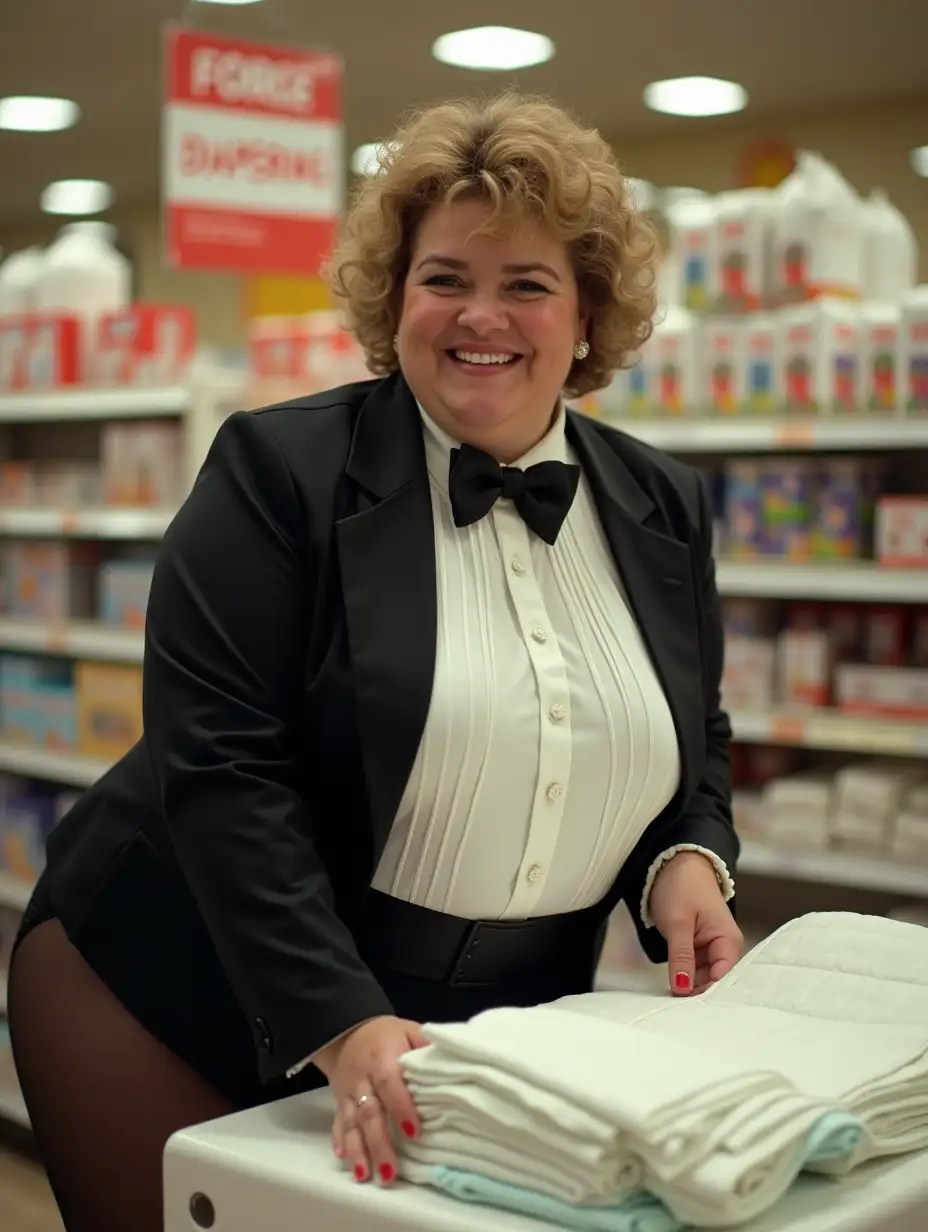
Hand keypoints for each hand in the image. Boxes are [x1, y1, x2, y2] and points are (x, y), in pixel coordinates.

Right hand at [313, 1016, 427, 1185]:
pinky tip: (344, 1158)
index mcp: (382, 1058)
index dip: (401, 1107)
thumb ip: (425, 1045)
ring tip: (365, 1175)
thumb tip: (449, 1060)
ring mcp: (348, 1093)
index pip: (390, 1084)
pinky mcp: (339, 1102)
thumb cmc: (386, 1035)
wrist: (347, 1031)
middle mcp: (362, 1078)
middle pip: (369, 1112)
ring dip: (358, 1150)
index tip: (414, 1132)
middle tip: (390, 1171)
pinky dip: (339, 1140)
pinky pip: (337, 1123)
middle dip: (379, 1143)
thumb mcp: (408, 1030)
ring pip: (351, 1123)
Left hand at [648, 851, 742, 996]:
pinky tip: (673, 985)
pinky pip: (692, 970)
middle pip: (713, 982)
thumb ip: (681, 956)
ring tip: (670, 998)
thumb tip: (682, 988)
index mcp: (728, 941)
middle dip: (694, 993)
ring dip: (686, 986)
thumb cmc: (682, 886)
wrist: (676, 864)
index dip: (706, 994)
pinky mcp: (698, 949)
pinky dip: (682, 976)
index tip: (686, 1007)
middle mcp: (725, 949)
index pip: (723, 979)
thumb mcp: (678, 922)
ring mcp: (711, 950)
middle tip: (673, 1006)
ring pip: (700, 979)